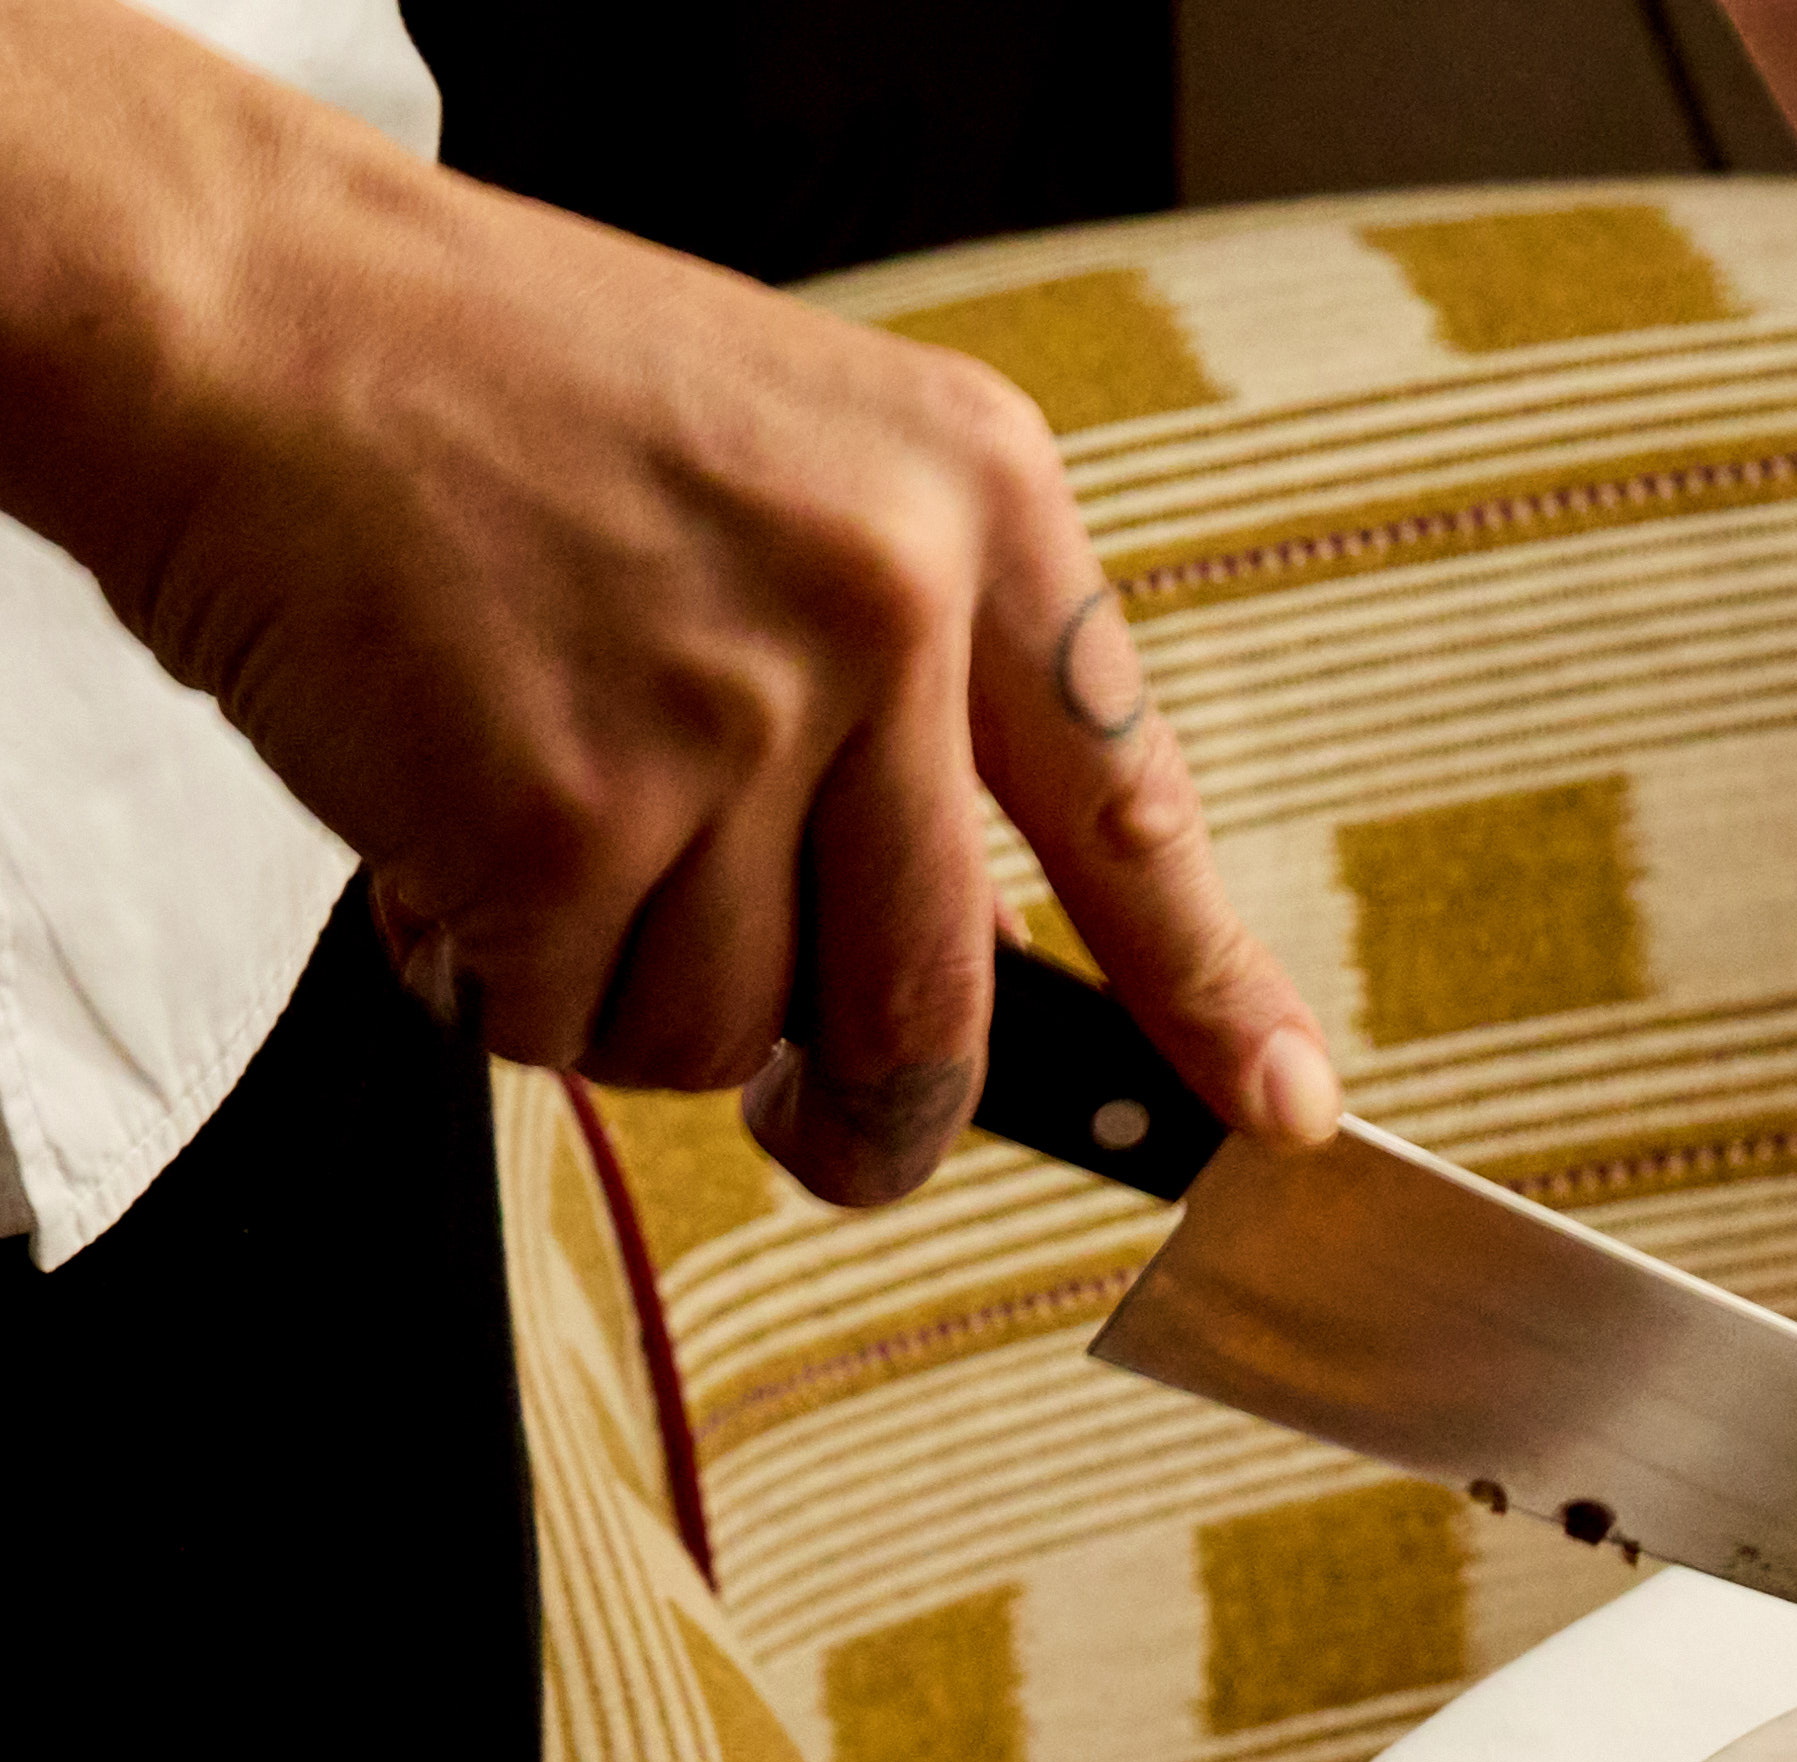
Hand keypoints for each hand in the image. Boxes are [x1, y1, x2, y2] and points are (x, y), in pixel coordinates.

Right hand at [0, 0, 1332, 1207]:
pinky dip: (495, 976)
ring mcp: (728, 715)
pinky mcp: (560, 812)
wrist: (240, 306)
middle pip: (937, 1000)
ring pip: (731, 1028)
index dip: (1212, 991)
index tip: (1275, 1109)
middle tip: (836, 1139)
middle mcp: (883, 606)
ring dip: (624, 994)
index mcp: (973, 503)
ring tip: (533, 831)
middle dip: (885, 1118)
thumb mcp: (790, 464)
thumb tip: (983, 937)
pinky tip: (442, 838)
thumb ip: (909, 672)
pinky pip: (567, 1019)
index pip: (1137, 804)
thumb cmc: (493, 389)